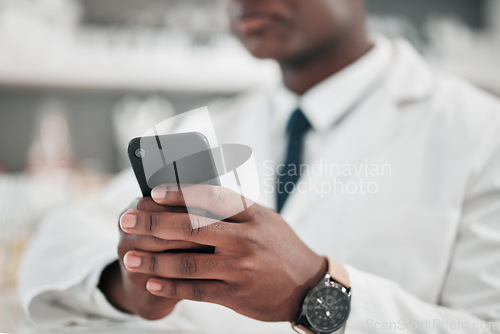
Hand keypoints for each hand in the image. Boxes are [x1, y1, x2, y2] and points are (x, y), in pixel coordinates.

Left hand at [119, 184, 327, 321]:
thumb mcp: (265, 220)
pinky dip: (171, 287)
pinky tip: (152, 283)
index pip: (211, 197)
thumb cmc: (282, 248)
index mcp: (252, 215)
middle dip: (153, 224)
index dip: (179, 193)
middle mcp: (245, 239)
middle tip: (126, 221)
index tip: (153, 192)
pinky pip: (196, 290)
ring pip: (188, 263)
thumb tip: (194, 196)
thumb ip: (234, 209)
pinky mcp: (235, 295)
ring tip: (130, 258)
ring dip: (154, 261)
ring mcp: (240, 268)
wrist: (308, 287)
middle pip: (191, 228)